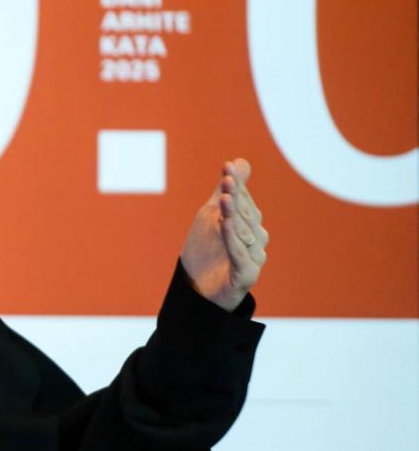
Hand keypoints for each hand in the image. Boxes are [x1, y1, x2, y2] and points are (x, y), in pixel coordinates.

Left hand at [180, 158, 268, 311]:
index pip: (244, 201)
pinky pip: (240, 254)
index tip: (226, 167)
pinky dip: (232, 238)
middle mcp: (257, 241)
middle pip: (246, 215)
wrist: (194, 289)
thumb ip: (226, 190)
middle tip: (226, 179)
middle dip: (236, 196)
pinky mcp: (246, 276)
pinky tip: (224, 224)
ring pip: (245, 233)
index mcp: (251, 225)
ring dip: (234, 215)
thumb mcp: (211, 215)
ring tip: (224, 198)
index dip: (235, 184)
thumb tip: (240, 160)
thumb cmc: (205, 250)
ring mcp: (253, 259)